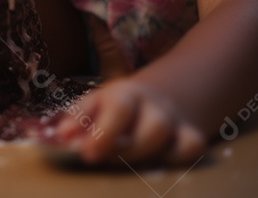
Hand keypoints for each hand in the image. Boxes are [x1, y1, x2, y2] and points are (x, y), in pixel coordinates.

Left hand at [57, 78, 206, 165]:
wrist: (152, 99)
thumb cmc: (114, 108)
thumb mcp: (94, 104)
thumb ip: (79, 118)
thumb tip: (64, 135)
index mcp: (126, 93)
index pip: (121, 108)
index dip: (105, 133)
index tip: (87, 154)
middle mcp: (156, 105)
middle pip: (155, 127)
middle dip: (129, 150)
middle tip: (103, 160)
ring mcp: (176, 120)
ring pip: (178, 140)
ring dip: (151, 157)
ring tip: (125, 163)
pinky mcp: (192, 135)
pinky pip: (193, 149)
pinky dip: (178, 159)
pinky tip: (154, 162)